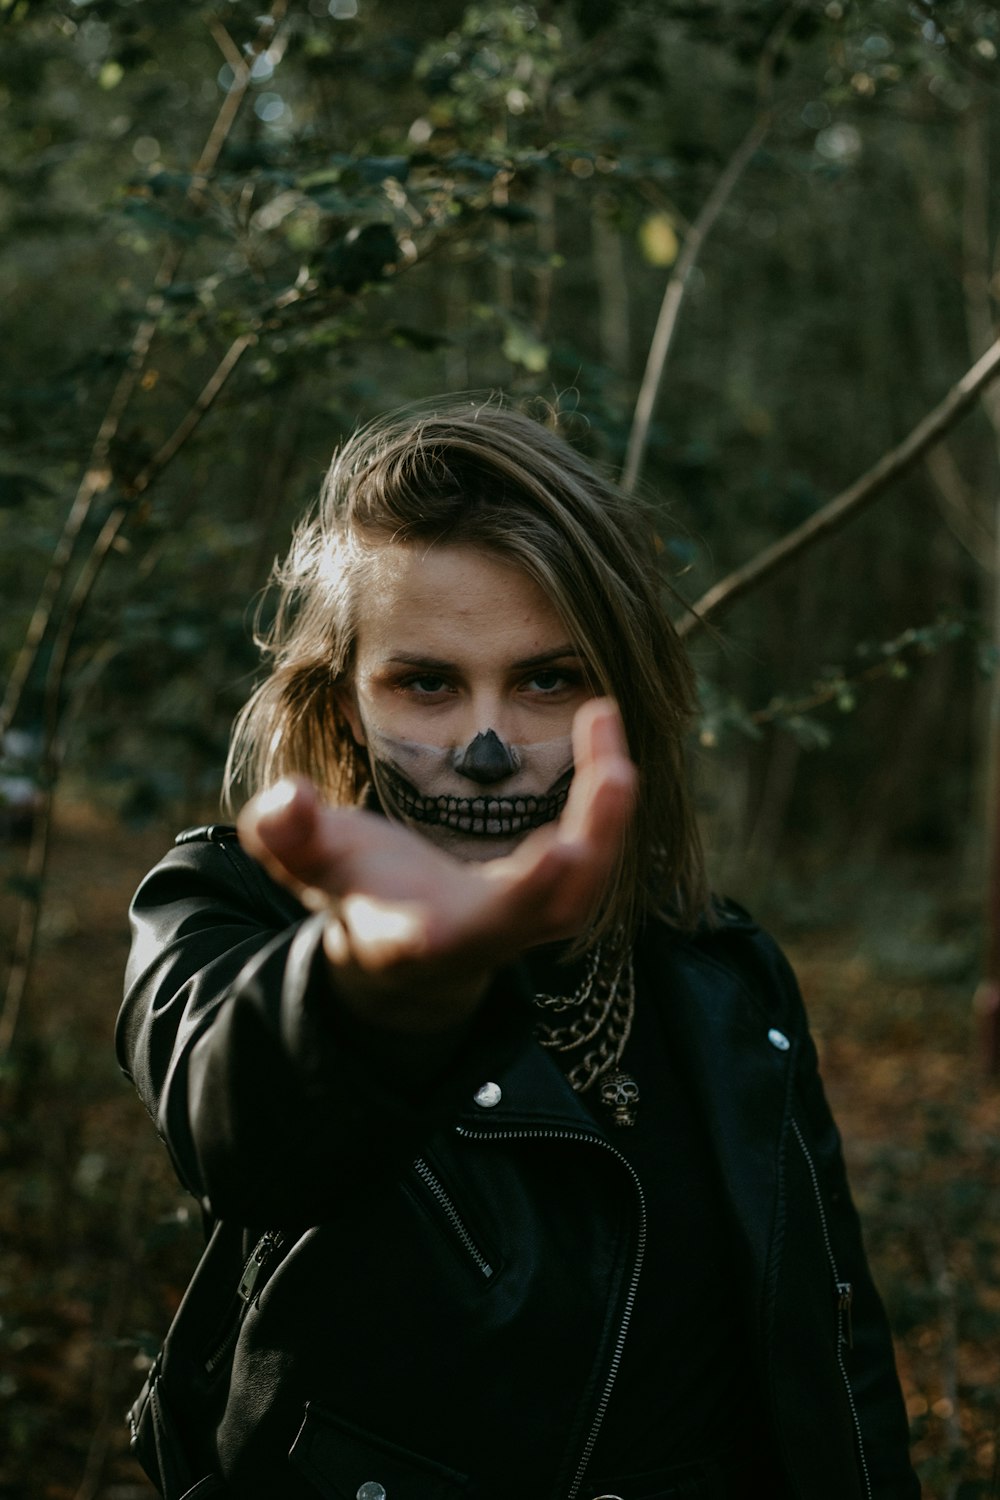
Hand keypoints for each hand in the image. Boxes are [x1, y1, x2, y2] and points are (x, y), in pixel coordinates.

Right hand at [237, 698, 635, 1032]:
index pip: (435, 936)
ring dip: (608, 811)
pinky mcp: (555, 900)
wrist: (402, 951)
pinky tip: (602, 730)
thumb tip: (288, 798)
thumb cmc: (355, 894)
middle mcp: (480, 938)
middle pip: (542, 911)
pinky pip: (595, 854)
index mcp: (414, 936)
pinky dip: (607, 799)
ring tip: (604, 722)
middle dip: (577, 853)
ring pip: (585, 887)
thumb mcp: (308, 864)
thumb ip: (285, 832)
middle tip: (609, 773)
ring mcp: (526, 925)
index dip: (461, 920)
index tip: (494, 891)